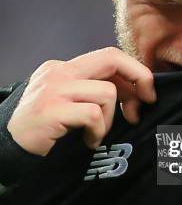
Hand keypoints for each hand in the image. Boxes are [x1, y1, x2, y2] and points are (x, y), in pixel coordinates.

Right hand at [7, 47, 155, 155]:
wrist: (7, 147)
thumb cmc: (44, 128)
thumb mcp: (69, 102)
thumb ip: (95, 91)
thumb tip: (135, 93)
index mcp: (64, 67)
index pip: (109, 57)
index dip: (134, 73)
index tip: (146, 94)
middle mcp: (59, 71)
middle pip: (111, 58)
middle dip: (139, 77)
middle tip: (145, 104)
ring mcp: (54, 89)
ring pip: (106, 92)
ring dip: (109, 119)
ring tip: (95, 134)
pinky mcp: (51, 109)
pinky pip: (93, 114)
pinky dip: (97, 132)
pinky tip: (87, 141)